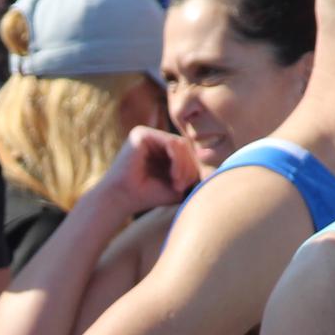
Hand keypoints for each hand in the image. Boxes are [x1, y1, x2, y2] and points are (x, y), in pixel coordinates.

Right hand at [83, 126, 199, 220]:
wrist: (120, 200)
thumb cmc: (147, 196)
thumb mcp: (175, 183)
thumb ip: (190, 172)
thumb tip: (214, 164)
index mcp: (157, 146)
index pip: (185, 150)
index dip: (191, 167)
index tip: (186, 187)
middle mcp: (151, 137)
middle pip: (184, 145)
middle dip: (188, 166)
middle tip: (182, 185)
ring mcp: (145, 133)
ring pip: (180, 144)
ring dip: (184, 165)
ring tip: (178, 182)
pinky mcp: (140, 134)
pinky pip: (170, 142)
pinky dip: (177, 159)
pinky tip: (173, 175)